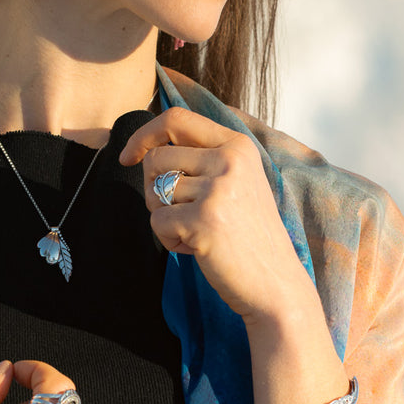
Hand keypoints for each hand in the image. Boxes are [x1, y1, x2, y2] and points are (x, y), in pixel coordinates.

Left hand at [119, 107, 313, 328]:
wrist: (275, 284)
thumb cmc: (247, 235)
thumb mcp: (236, 183)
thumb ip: (201, 158)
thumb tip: (147, 146)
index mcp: (238, 145)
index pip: (176, 119)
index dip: (143, 135)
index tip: (128, 157)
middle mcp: (230, 160)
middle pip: (157, 158)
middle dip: (154, 189)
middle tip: (181, 214)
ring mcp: (218, 189)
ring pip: (154, 191)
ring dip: (164, 217)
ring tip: (196, 232)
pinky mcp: (204, 220)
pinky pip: (158, 221)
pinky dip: (169, 240)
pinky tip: (197, 249)